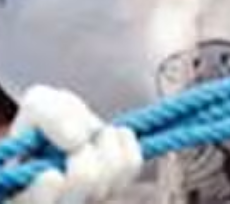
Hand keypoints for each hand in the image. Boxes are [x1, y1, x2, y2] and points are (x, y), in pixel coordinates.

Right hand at [10, 86, 142, 202]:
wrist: (72, 122)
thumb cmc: (49, 119)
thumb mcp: (40, 105)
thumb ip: (50, 117)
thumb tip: (78, 141)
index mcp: (27, 193)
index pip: (36, 203)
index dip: (45, 193)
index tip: (52, 174)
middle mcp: (61, 201)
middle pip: (84, 184)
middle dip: (84, 154)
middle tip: (80, 142)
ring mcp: (90, 198)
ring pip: (111, 175)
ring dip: (106, 143)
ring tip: (94, 135)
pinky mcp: (117, 186)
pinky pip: (132, 164)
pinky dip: (125, 141)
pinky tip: (113, 135)